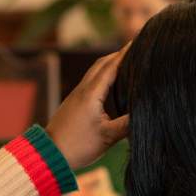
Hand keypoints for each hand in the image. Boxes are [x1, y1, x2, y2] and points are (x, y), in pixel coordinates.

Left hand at [46, 47, 129, 168]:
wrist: (49, 154)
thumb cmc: (77, 146)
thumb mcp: (107, 137)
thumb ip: (127, 124)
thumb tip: (147, 113)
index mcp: (91, 94)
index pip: (111, 66)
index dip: (126, 53)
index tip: (139, 41)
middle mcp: (83, 90)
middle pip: (102, 64)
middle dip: (119, 54)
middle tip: (136, 47)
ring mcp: (77, 95)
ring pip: (95, 72)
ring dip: (110, 63)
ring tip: (127, 61)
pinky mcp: (74, 103)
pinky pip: (91, 81)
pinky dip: (103, 75)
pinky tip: (111, 82)